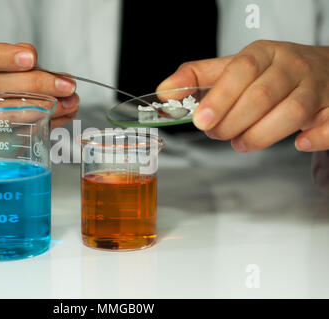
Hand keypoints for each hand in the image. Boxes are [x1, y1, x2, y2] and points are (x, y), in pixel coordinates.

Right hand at [0, 40, 78, 127]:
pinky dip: (46, 121)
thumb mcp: (14, 68)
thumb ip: (31, 65)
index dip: (3, 56)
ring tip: (70, 102)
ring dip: (45, 105)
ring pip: (7, 112)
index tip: (31, 58)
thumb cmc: (6, 88)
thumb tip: (60, 77)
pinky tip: (63, 114)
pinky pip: (19, 131)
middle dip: (36, 83)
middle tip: (66, 85)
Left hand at [157, 40, 328, 151]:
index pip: (242, 71)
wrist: (321, 69)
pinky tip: (299, 142)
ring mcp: (317, 87)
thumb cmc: (269, 73)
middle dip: (233, 123)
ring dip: (261, 135)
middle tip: (218, 134)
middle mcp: (292, 66)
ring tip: (242, 142)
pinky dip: (315, 138)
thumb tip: (165, 92)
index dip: (219, 98)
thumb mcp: (232, 68)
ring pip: (291, 112)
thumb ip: (197, 78)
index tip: (200, 121)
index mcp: (264, 54)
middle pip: (262, 96)